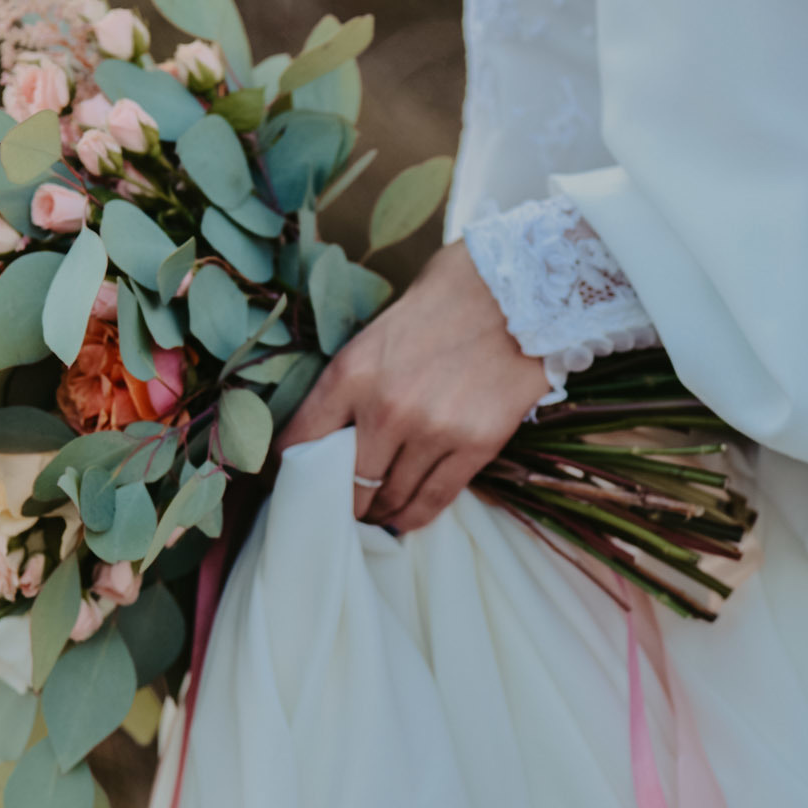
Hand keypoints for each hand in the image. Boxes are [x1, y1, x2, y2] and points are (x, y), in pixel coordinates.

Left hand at [275, 239, 550, 531]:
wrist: (516, 290)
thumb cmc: (443, 302)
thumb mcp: (377, 331)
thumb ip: (353, 382)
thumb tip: (330, 432)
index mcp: (352, 372)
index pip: (301, 442)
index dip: (292, 471)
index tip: (297, 482)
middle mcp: (387, 407)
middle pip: (347, 483)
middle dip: (342, 501)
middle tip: (343, 506)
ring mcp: (434, 430)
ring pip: (391, 497)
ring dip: (379, 511)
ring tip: (376, 511)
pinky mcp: (476, 445)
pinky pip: (435, 499)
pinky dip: (415, 515)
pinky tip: (405, 517)